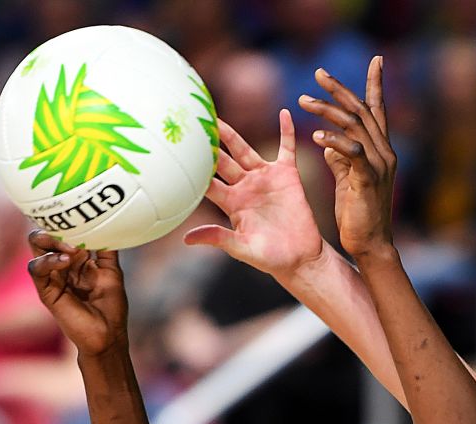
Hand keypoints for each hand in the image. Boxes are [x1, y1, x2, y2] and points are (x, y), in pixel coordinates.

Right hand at [26, 230, 126, 356]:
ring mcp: (52, 277)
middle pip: (46, 236)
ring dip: (51, 242)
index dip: (68, 223)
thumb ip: (106, 251)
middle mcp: (62, 265)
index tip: (78, 214)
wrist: (107, 334)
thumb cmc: (111, 306)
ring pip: (37, 248)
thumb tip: (109, 225)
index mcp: (78, 260)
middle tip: (69, 230)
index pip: (65, 234)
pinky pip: (36, 269)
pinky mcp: (45, 291)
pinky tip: (65, 262)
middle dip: (54, 228)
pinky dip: (48, 261)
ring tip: (71, 249)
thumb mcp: (112, 272)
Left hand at [184, 111, 325, 275]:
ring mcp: (265, 179)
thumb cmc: (270, 258)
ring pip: (244, 150)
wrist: (300, 258)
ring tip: (216, 117)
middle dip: (206, 145)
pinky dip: (286, 131)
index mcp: (232, 202)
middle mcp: (245, 186)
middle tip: (189, 126)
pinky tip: (284, 113)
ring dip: (231, 135)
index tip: (175, 153)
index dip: (193, 169)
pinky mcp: (287, 176)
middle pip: (221, 160)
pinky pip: (286, 149)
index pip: (208, 182)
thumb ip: (218, 238)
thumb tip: (187, 239)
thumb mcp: (242, 248)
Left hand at [298, 57, 396, 261]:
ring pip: (355, 126)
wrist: (370, 244)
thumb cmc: (358, 213)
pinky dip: (333, 141)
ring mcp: (379, 165)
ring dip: (327, 111)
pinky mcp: (368, 180)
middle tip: (318, 73)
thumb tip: (327, 141)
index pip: (378, 110)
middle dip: (340, 89)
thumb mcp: (347, 179)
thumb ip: (340, 158)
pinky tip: (315, 137)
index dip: (376, 84)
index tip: (376, 60)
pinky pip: (352, 152)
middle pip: (363, 110)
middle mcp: (384, 153)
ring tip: (303, 101)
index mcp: (381, 150)